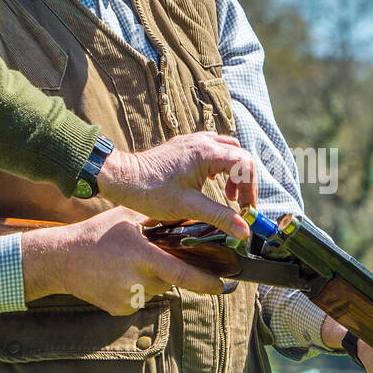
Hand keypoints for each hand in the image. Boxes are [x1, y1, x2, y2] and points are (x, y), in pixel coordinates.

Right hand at [21, 206, 229, 313]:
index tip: (222, 285)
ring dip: (150, 278)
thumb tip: (189, 219)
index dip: (205, 282)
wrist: (61, 259)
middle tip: (151, 257)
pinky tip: (117, 276)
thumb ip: (157, 220)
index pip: (181, 273)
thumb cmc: (95, 233)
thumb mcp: (126, 217)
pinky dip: (135, 288)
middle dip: (167, 269)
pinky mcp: (120, 309)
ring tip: (125, 263)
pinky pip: (139, 299)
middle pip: (168, 280)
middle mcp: (136, 280)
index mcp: (142, 255)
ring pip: (154, 290)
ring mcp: (128, 298)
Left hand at [97, 132, 255, 239]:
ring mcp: (192, 142)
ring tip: (226, 194)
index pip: (245, 164)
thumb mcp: (189, 207)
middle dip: (244, 180)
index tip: (245, 209)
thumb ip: (220, 217)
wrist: (122, 178)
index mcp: (206, 153)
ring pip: (227, 150)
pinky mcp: (183, 146)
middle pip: (239, 155)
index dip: (250, 189)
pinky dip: (219, 165)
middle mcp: (202, 142)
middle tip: (237, 203)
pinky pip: (212, 148)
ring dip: (233, 171)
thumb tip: (244, 231)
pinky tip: (210, 183)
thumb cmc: (152, 192)